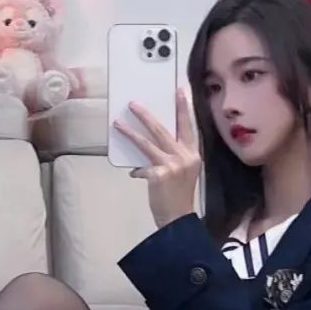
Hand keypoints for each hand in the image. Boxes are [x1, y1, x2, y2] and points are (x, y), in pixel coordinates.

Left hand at [114, 89, 201, 229]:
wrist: (178, 218)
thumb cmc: (179, 196)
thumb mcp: (182, 173)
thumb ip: (171, 158)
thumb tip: (149, 149)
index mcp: (193, 154)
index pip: (187, 126)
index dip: (183, 109)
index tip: (179, 91)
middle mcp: (184, 156)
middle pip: (162, 130)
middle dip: (146, 116)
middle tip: (133, 104)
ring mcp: (171, 164)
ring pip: (146, 143)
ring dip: (130, 132)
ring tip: (117, 123)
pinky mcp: (158, 174)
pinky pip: (141, 167)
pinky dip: (137, 170)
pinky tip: (135, 174)